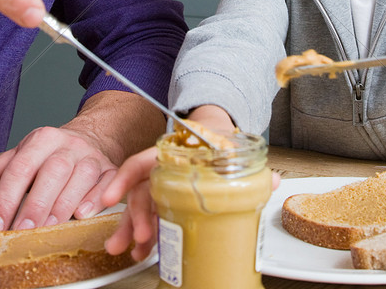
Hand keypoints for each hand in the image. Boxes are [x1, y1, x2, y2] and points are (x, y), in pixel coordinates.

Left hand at [0, 126, 118, 230]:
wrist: (92, 139)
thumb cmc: (51, 156)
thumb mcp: (18, 159)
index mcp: (41, 140)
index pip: (20, 169)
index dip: (7, 198)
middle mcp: (68, 146)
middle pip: (52, 173)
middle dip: (36, 205)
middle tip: (22, 231)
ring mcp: (91, 158)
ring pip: (80, 179)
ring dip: (63, 207)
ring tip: (48, 229)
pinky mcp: (112, 170)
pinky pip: (108, 184)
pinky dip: (97, 200)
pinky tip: (83, 215)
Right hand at [101, 105, 245, 261]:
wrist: (218, 135)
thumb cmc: (219, 141)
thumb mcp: (232, 149)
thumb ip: (250, 167)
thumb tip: (273, 180)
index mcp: (174, 153)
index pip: (142, 162)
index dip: (125, 179)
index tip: (111, 197)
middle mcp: (163, 169)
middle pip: (141, 191)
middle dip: (133, 217)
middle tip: (137, 237)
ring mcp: (163, 185)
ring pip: (141, 206)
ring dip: (132, 228)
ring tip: (127, 249)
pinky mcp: (166, 199)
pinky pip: (152, 216)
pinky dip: (146, 233)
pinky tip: (143, 250)